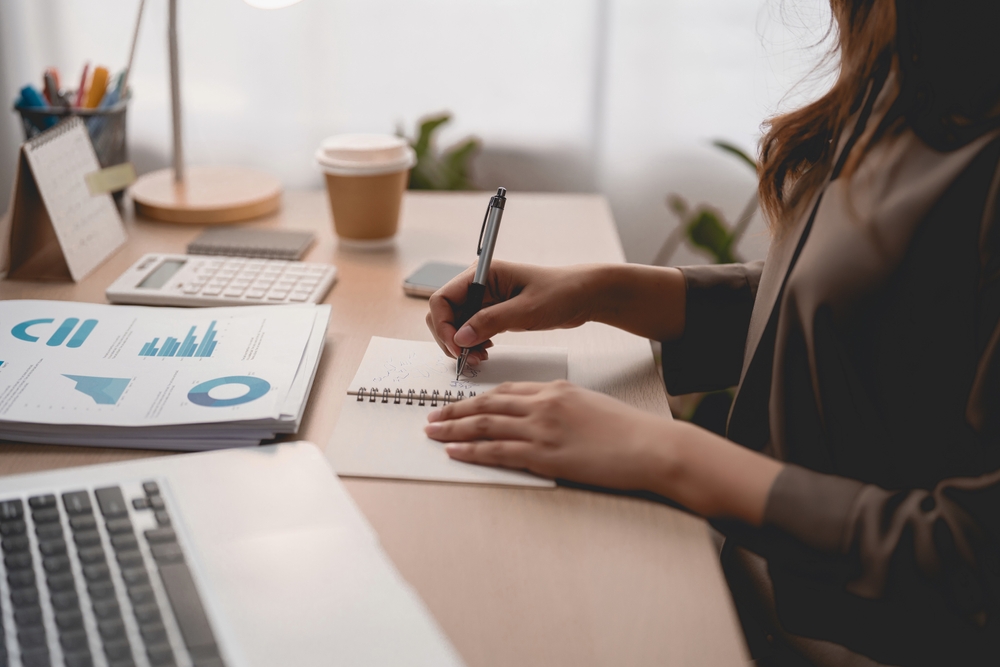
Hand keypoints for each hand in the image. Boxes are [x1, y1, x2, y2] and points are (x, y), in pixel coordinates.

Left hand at [424, 380, 672, 489]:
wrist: (650, 446)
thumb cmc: (628, 430)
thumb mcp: (590, 403)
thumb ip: (561, 404)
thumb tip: (540, 413)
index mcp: (554, 389)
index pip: (505, 391)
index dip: (476, 398)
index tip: (458, 403)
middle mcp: (543, 404)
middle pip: (487, 405)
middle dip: (454, 411)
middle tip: (431, 415)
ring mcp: (542, 429)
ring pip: (485, 426)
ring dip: (454, 429)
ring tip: (432, 432)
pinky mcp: (544, 455)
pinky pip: (497, 451)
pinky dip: (471, 451)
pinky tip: (454, 451)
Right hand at [426, 261, 601, 365]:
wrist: (583, 296)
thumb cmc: (561, 293)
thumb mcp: (526, 310)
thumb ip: (490, 322)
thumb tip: (459, 338)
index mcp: (482, 274)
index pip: (442, 299)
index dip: (443, 325)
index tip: (456, 347)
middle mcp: (478, 285)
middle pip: (444, 314)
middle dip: (451, 338)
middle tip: (468, 357)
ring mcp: (484, 299)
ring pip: (455, 325)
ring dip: (461, 344)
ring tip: (480, 357)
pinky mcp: (492, 312)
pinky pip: (470, 330)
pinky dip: (472, 343)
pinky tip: (486, 351)